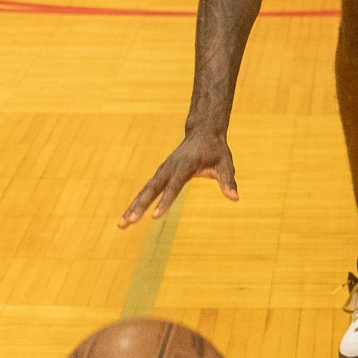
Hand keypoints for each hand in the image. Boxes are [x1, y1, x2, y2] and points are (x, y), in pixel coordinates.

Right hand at [119, 131, 237, 226]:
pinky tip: (129, 216)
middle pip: (152, 189)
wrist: (202, 133)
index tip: (155, 217)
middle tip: (128, 222)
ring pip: (145, 190)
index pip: (174, 186)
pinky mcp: (160, 173)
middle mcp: (169, 168)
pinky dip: (136, 202)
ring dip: (133, 207)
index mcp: (185, 165)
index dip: (165, 201)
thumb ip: (228, 181)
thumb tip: (235, 198)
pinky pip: (146, 189)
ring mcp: (162, 170)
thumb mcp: (225, 164)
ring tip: (121, 225)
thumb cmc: (216, 150)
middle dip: (139, 206)